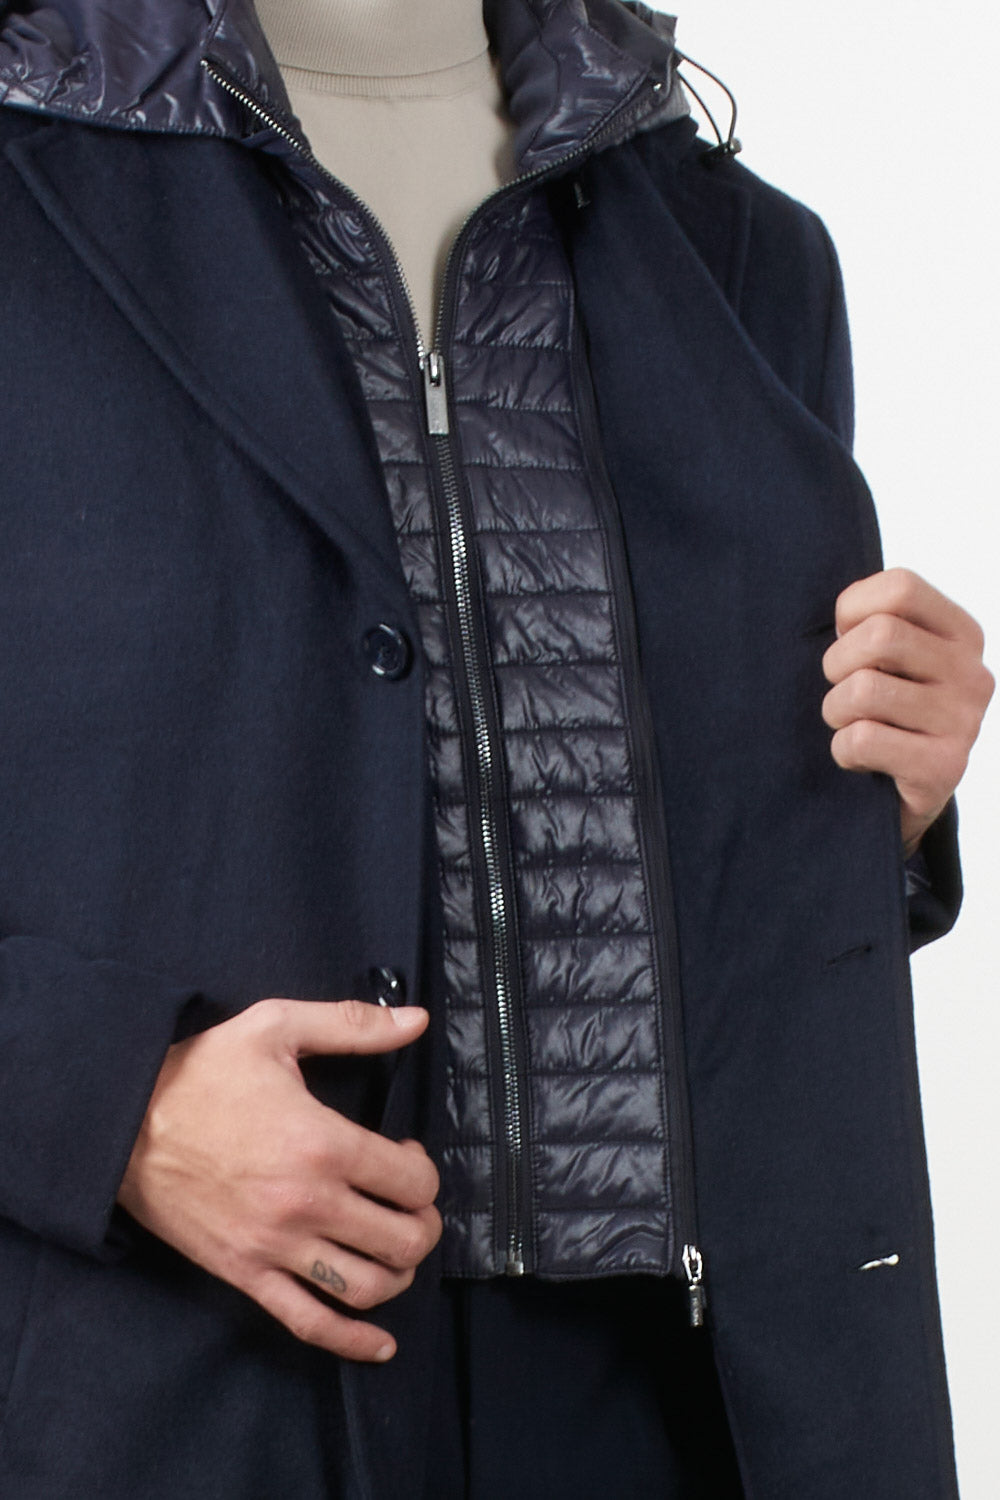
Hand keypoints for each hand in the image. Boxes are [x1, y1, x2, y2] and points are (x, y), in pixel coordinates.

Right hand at [118, 998, 440, 1362]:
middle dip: (423, 1223)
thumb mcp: (275, 1027)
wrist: (122, 1125)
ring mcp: (276, 1247)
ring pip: (369, 1288)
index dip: (424, 1170)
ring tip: (395, 1248)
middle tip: (409, 1203)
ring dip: (400, 1274)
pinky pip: (309, 1322)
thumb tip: (417, 1019)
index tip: (406, 1154)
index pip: (413, 1182)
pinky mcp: (245, 1274)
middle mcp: (307, 1204)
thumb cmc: (201, 1072)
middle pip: (403, 1240)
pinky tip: (382, 1344)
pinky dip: (353, 1341)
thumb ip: (352, 1024)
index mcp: (323, 1143)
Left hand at [822, 568, 993, 855]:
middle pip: (879, 635)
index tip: (849, 639)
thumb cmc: (884, 711)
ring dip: (836, 710)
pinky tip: (860, 758)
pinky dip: (843, 750)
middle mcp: (974, 673)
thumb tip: (844, 615)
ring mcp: (965, 721)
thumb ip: (874, 619)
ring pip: (865, 689)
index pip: (900, 587)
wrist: (903, 794)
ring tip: (850, 724)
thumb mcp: (887, 656)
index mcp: (963, 633)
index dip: (853, 611)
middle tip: (842, 689)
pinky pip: (864, 739)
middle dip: (837, 664)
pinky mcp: (945, 767)